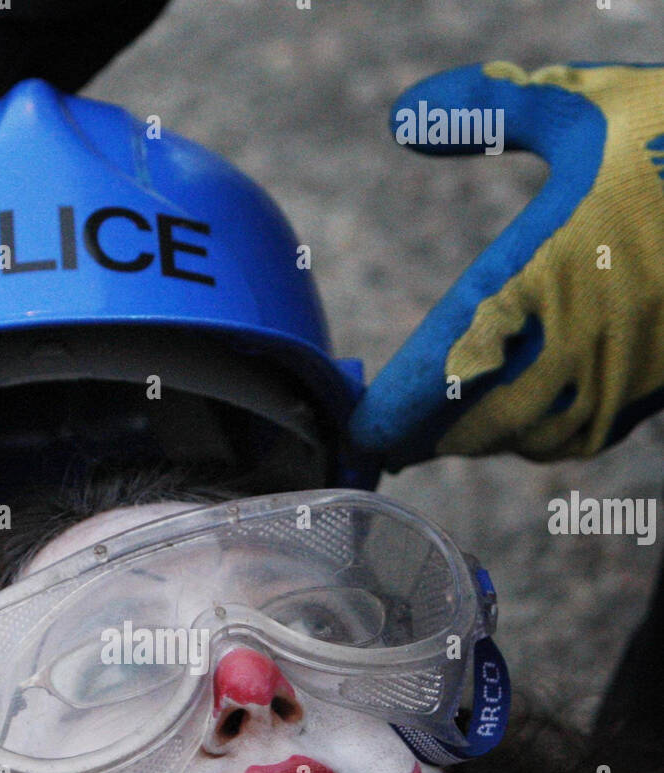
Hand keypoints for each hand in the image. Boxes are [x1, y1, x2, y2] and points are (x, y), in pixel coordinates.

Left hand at [347, 62, 663, 468]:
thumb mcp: (583, 105)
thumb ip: (487, 112)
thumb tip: (401, 115)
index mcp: (549, 268)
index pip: (452, 359)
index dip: (403, 406)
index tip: (365, 433)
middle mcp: (582, 332)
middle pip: (483, 420)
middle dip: (435, 435)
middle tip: (395, 440)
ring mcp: (625, 365)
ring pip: (534, 436)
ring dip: (485, 440)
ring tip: (448, 434)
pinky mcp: (657, 381)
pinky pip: (586, 433)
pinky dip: (543, 437)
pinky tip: (524, 423)